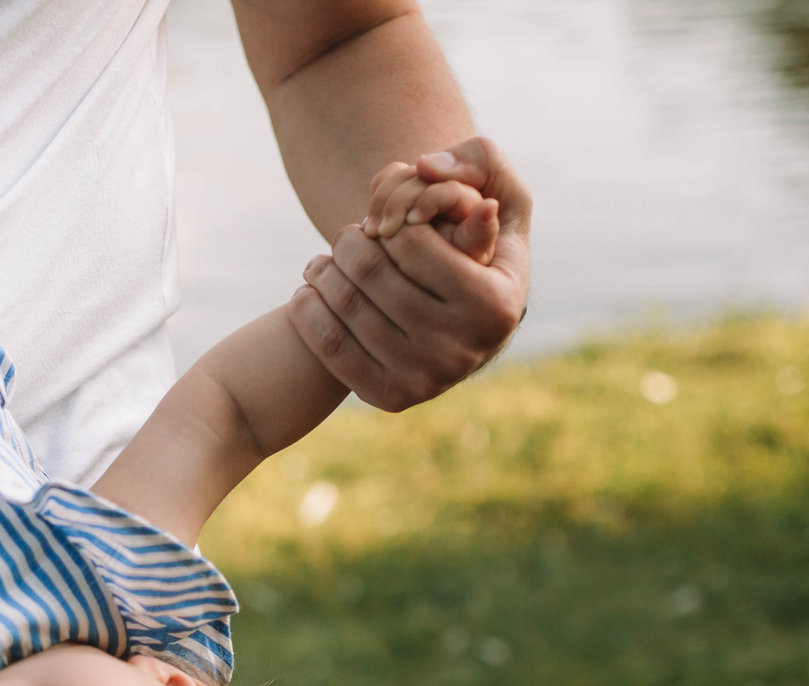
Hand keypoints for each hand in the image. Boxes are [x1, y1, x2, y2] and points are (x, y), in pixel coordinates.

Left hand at [287, 136, 531, 412]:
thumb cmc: (480, 248)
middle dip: (349, 241)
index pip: (411, 240)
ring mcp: (427, 381)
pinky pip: (329, 345)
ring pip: (346, 303)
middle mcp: (464, 350)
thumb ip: (480, 165)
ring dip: (323, 270)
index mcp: (496, 305)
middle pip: (371, 270)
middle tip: (346, 235)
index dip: (388, 220)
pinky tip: (309, 290)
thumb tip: (429, 169)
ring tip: (323, 260)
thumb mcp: (501, 194)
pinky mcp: (391, 398)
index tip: (384, 220)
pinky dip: (308, 309)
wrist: (466, 328)